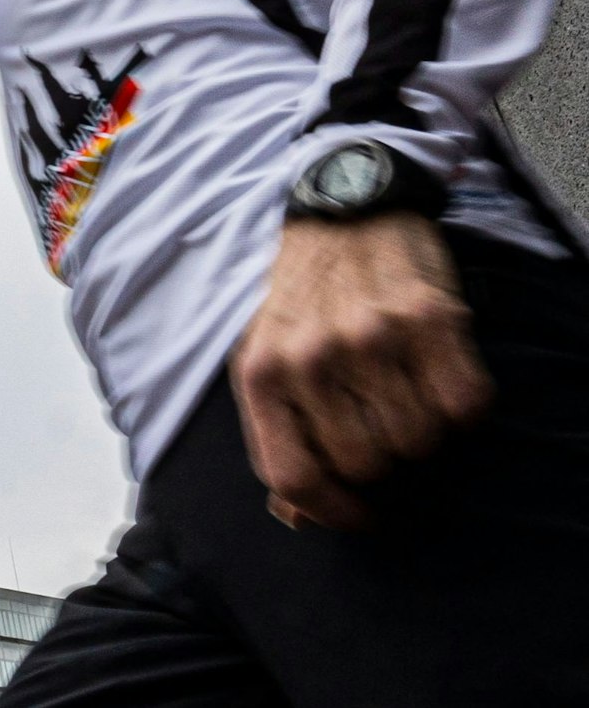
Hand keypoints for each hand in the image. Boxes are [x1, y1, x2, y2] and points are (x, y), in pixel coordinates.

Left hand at [230, 212, 490, 530]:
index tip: (360, 515)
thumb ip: (276, 430)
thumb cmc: (301, 295)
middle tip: (380, 419)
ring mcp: (370, 337)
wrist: (343, 209)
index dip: (332, 512)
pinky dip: (461, 402)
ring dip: (421, 427)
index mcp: (260, 373)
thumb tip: (297, 516)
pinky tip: (438, 372)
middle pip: (365, 466)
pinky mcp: (428, 318)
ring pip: (417, 440)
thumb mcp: (263, 354)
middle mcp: (311, 358)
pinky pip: (464, 404)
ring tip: (404, 386)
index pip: (292, 477)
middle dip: (380, 456)